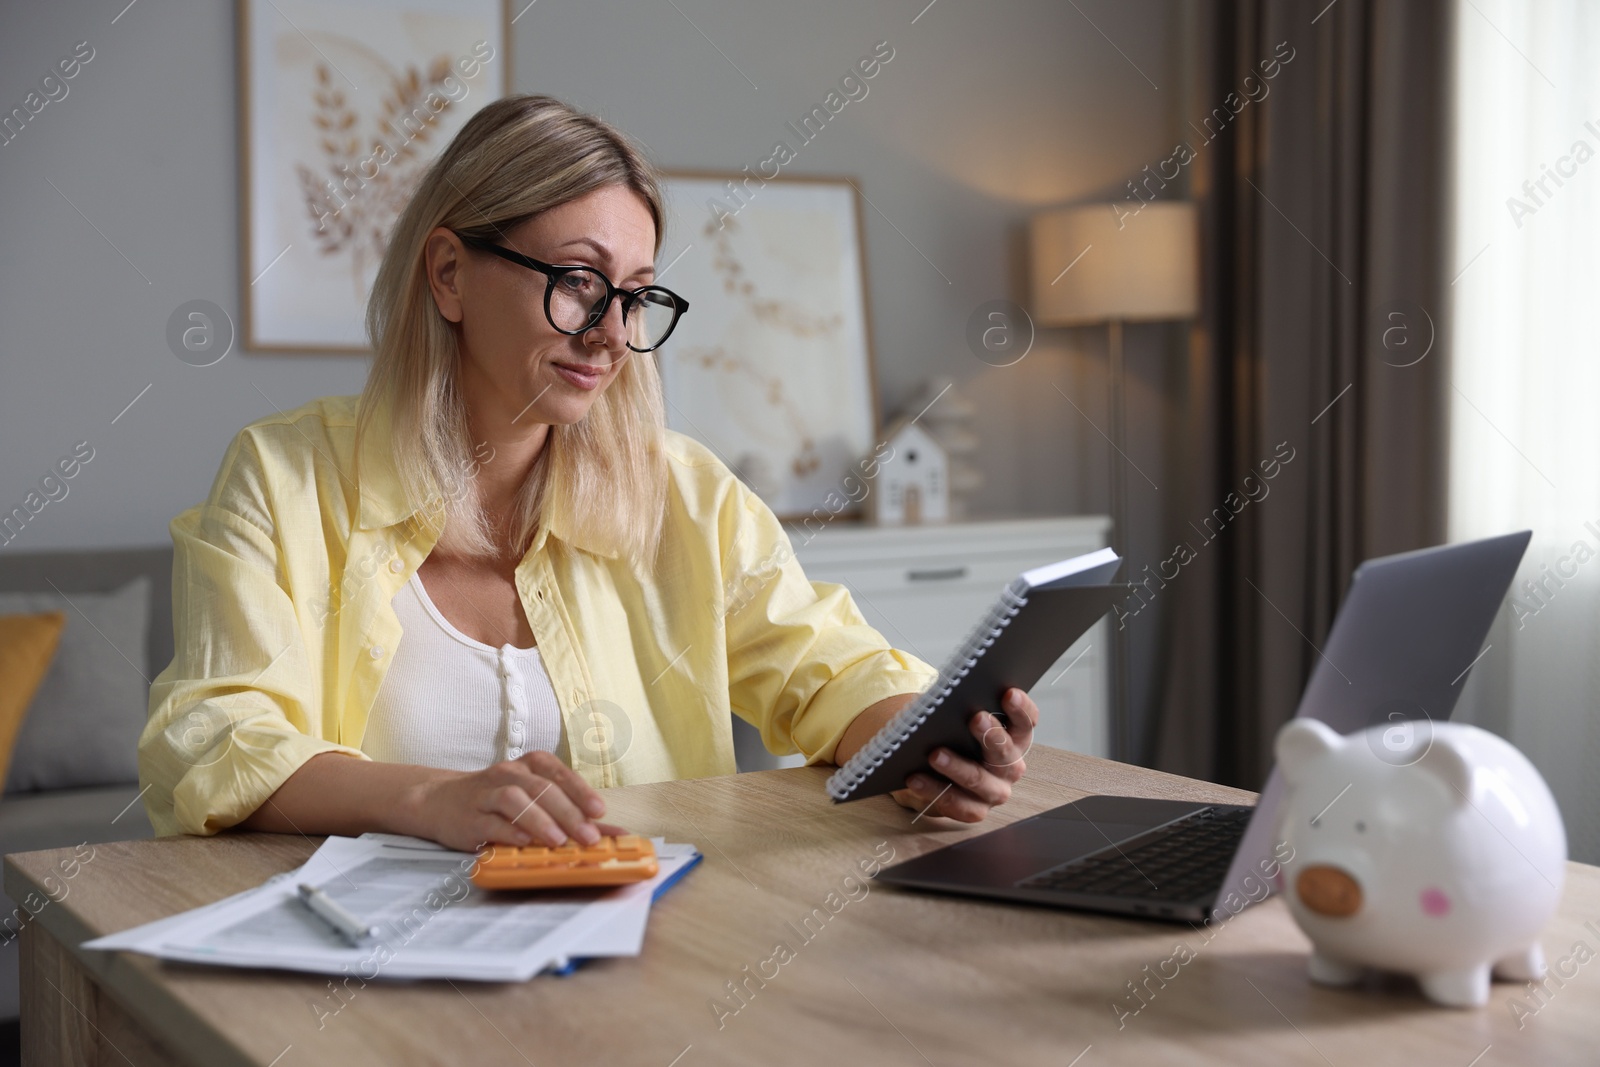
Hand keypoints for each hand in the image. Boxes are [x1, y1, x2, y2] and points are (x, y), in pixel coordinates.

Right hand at [404, 752, 626, 851]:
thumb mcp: (535, 799)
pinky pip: (490, 822)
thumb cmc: (497, 800)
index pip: (558, 773)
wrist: (441, 801)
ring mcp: (487, 794)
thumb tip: (615, 834)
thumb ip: (573, 814)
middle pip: (541, 788)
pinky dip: (509, 832)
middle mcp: (509, 774)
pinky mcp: (469, 818)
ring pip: (515, 800)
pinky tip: (525, 842)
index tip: (599, 811)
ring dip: (539, 820)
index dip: (581, 791)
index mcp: (530, 765)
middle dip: (568, 813)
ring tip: (558, 840)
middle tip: (587, 836)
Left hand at [891, 687, 1034, 822]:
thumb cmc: (956, 738)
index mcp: (1015, 740)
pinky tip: (915, 778)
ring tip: (935, 754)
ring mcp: (995, 792)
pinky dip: (933, 790)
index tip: (1009, 693)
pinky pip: (956, 803)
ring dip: (957, 766)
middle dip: (991, 735)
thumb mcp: (964, 721)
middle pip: (1005, 752)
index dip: (1021, 709)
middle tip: (976, 718)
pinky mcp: (975, 810)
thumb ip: (966, 709)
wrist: (941, 774)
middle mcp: (1010, 767)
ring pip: (978, 780)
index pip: (1026, 722)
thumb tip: (951, 698)